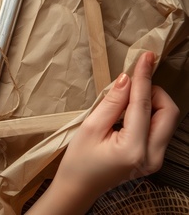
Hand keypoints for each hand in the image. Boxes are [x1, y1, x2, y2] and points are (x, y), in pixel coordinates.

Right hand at [27, 51, 179, 213]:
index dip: (144, 77)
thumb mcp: (90, 128)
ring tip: (124, 102)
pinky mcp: (154, 158)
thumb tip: (126, 79)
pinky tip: (128, 115)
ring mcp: (156, 159)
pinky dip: (148, 114)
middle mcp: (152, 156)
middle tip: (130, 86)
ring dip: (151, 102)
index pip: (143, 105)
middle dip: (152, 92)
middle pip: (168, 111)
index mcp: (133, 149)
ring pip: (167, 118)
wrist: (78, 187)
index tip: (146, 57)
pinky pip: (160, 128)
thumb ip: (111, 103)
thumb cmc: (78, 161)